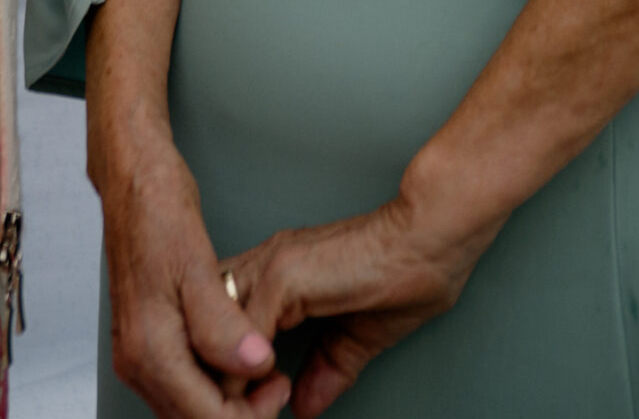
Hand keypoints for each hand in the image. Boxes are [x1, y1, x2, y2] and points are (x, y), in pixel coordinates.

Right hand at [98, 129, 287, 418]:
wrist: (132, 175)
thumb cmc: (158, 206)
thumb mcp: (196, 263)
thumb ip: (222, 323)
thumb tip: (254, 364)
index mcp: (149, 348)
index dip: (249, 416)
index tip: (278, 389)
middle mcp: (136, 358)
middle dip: (240, 413)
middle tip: (277, 385)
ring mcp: (137, 350)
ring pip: (186, 406)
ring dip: (227, 401)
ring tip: (265, 372)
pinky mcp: (145, 337)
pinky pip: (181, 381)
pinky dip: (212, 382)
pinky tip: (237, 360)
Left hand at [225, 192, 496, 418]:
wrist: (432, 238)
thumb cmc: (406, 274)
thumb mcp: (357, 337)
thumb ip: (325, 367)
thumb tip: (304, 405)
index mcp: (277, 274)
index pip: (221, 322)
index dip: (224, 368)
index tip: (241, 408)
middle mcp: (264, 264)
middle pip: (206, 326)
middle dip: (215, 377)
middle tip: (232, 417)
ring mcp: (270, 267)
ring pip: (215, 333)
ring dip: (226, 381)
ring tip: (244, 415)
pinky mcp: (284, 276)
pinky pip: (243, 335)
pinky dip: (245, 373)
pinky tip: (266, 395)